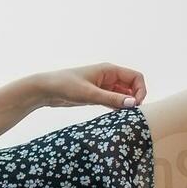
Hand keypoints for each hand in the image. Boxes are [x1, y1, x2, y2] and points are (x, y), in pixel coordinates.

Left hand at [31, 63, 145, 110]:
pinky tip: (117, 117)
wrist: (45, 90)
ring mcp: (103, 87)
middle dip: (135, 98)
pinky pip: (113, 101)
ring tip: (126, 117)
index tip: (136, 105)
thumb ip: (111, 99)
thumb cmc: (65, 86)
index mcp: (109, 70)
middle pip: (132, 86)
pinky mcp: (96, 96)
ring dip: (126, 104)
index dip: (141, 90)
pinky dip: (118, 108)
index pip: (136, 77)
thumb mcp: (89, 93)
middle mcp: (108, 77)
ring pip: (123, 95)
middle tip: (133, 114)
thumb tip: (133, 104)